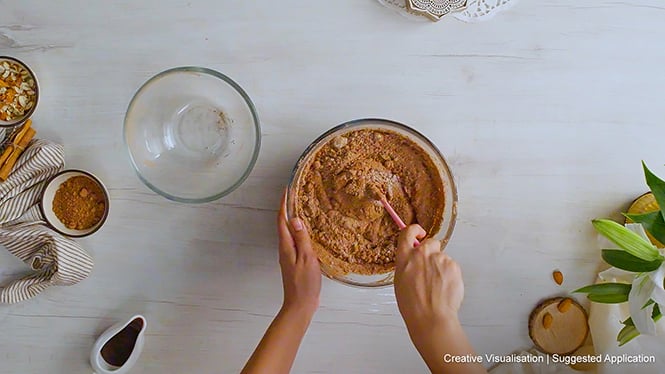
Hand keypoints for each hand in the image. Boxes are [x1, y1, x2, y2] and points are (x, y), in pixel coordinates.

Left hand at [240, 192, 321, 373]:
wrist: (300, 306)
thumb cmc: (304, 284)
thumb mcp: (307, 259)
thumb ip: (301, 239)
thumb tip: (295, 218)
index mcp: (286, 246)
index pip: (282, 220)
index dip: (283, 204)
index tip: (286, 190)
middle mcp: (284, 249)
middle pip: (283, 224)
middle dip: (287, 208)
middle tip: (294, 195)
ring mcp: (288, 256)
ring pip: (289, 232)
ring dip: (293, 220)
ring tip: (301, 208)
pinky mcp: (294, 262)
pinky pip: (294, 241)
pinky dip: (299, 232)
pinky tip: (307, 232)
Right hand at [394, 225, 484, 373]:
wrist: (431, 317)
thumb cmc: (414, 306)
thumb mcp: (400, 282)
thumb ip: (407, 265)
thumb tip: (412, 260)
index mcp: (405, 258)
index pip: (407, 233)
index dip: (414, 231)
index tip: (418, 233)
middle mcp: (421, 254)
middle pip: (430, 242)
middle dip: (432, 252)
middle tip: (430, 269)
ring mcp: (439, 258)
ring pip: (442, 257)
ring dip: (441, 267)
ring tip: (437, 286)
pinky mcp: (453, 265)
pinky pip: (452, 265)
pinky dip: (450, 274)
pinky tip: (444, 288)